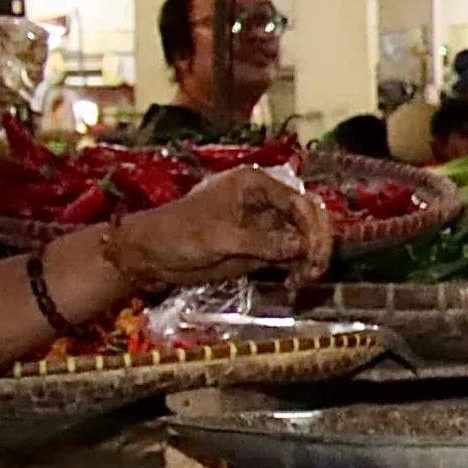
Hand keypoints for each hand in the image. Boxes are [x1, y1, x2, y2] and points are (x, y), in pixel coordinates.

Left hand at [109, 168, 332, 288]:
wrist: (150, 255)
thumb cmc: (177, 234)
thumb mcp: (219, 238)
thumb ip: (262, 241)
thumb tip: (301, 246)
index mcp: (254, 185)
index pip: (299, 201)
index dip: (313, 227)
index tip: (314, 254)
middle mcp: (266, 201)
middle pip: (309, 217)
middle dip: (317, 243)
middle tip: (315, 270)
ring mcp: (265, 225)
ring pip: (305, 237)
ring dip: (311, 258)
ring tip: (302, 280)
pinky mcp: (262, 248)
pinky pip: (292, 255)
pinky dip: (299, 268)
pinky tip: (294, 283)